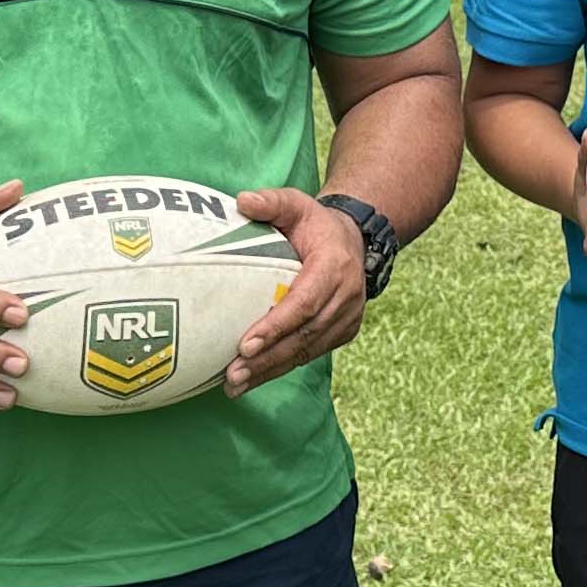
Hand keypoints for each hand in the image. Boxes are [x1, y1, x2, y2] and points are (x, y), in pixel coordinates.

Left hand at [228, 188, 367, 394]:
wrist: (354, 241)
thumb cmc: (315, 224)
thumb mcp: (296, 204)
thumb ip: (271, 202)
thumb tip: (242, 201)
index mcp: (336, 267)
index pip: (305, 302)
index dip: (276, 325)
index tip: (245, 344)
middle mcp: (347, 297)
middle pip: (304, 335)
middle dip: (267, 358)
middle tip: (232, 373)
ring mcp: (348, 318)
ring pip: (306, 351)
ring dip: (270, 370)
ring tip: (234, 385)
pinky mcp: (343, 333)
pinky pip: (309, 354)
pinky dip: (280, 367)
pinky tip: (251, 379)